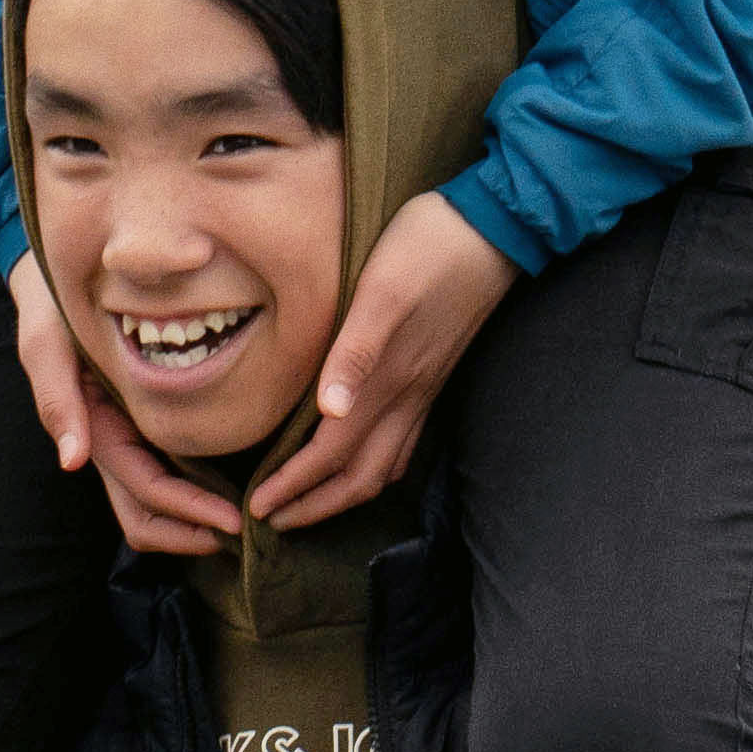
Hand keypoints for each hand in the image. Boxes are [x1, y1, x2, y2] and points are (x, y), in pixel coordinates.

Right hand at [10, 253, 237, 558]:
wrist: (64, 266)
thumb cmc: (52, 302)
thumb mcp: (48, 342)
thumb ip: (57, 398)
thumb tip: (72, 462)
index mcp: (95, 431)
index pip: (143, 491)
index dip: (185, 512)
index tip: (234, 522)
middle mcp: (114, 441)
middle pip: (149, 514)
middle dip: (193, 532)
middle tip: (249, 532)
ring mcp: (132, 432)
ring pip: (162, 500)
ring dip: (198, 520)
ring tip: (252, 520)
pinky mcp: (153, 415)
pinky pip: (180, 464)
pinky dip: (204, 486)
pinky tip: (247, 482)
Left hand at [251, 191, 516, 531]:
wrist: (494, 230)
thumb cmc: (427, 248)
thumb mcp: (381, 291)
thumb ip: (354, 352)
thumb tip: (329, 412)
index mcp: (387, 378)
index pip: (331, 453)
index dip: (294, 486)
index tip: (259, 508)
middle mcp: (408, 396)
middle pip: (360, 477)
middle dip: (316, 506)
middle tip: (274, 521)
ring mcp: (425, 390)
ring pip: (385, 466)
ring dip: (344, 494)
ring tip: (309, 503)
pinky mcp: (434, 378)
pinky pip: (404, 444)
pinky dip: (376, 469)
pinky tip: (361, 461)